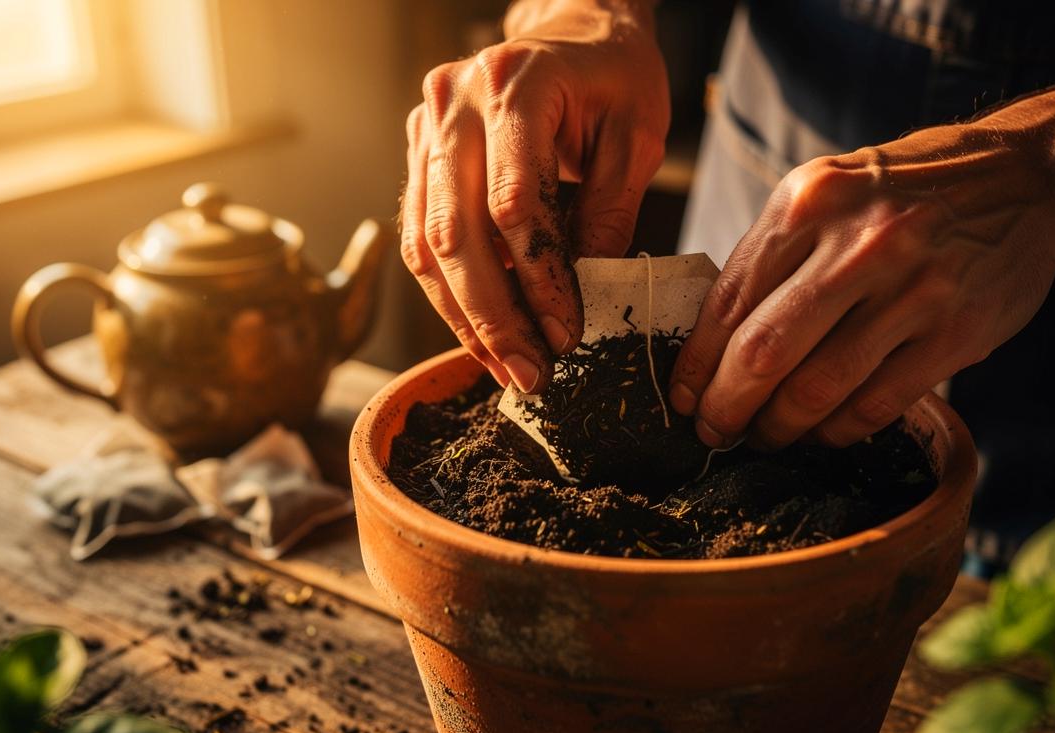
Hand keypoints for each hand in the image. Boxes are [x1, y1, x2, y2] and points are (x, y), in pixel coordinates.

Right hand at [401, 0, 668, 392]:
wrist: (574, 25)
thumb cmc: (614, 73)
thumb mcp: (636, 135)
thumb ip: (608, 213)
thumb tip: (585, 299)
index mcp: (515, 85)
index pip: (513, 205)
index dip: (538, 280)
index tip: (567, 334)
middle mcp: (455, 104)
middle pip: (456, 234)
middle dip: (493, 317)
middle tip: (528, 375)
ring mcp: (427, 127)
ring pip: (426, 244)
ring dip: (463, 317)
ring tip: (503, 367)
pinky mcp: (419, 152)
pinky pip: (420, 236)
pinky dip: (447, 292)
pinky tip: (479, 332)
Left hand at [669, 84, 1054, 448]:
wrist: (1025, 177)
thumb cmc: (904, 192)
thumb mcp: (826, 191)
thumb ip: (774, 253)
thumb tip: (713, 336)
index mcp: (810, 202)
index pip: (730, 299)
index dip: (696, 362)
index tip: (683, 396)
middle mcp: (859, 244)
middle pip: (764, 351)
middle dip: (727, 405)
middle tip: (714, 429)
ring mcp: (913, 290)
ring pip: (817, 388)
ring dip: (779, 427)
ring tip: (765, 435)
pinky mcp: (956, 333)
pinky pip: (876, 404)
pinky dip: (837, 431)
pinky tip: (822, 432)